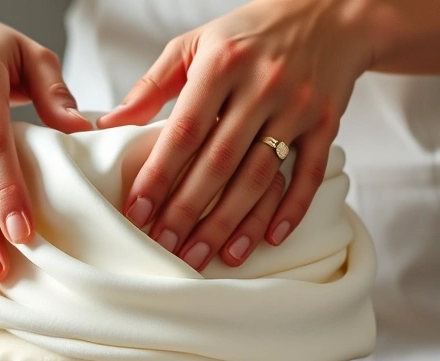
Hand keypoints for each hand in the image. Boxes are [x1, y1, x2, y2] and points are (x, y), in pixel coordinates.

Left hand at [99, 0, 371, 269]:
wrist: (330, 12)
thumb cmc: (249, 33)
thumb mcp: (195, 44)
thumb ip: (152, 85)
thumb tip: (109, 124)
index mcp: (222, 64)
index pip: (184, 130)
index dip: (159, 175)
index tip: (137, 211)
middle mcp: (262, 85)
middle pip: (220, 162)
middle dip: (188, 210)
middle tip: (164, 247)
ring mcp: (298, 106)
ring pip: (260, 176)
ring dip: (231, 223)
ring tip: (204, 256)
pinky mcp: (328, 122)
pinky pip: (308, 173)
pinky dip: (290, 210)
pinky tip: (266, 240)